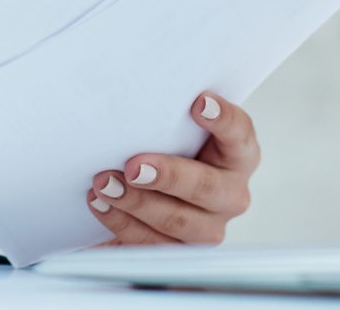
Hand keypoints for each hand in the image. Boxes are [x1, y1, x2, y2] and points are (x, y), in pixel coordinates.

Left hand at [84, 90, 258, 245]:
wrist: (156, 191)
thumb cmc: (167, 147)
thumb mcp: (175, 129)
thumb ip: (168, 113)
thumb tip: (134, 89)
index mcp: (238, 155)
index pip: (239, 133)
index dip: (223, 119)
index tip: (198, 103)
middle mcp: (231, 193)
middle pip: (206, 187)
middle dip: (168, 176)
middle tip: (135, 166)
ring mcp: (208, 226)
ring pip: (177, 221)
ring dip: (137, 203)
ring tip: (105, 184)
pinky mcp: (180, 250)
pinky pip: (152, 242)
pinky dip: (122, 223)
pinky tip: (100, 204)